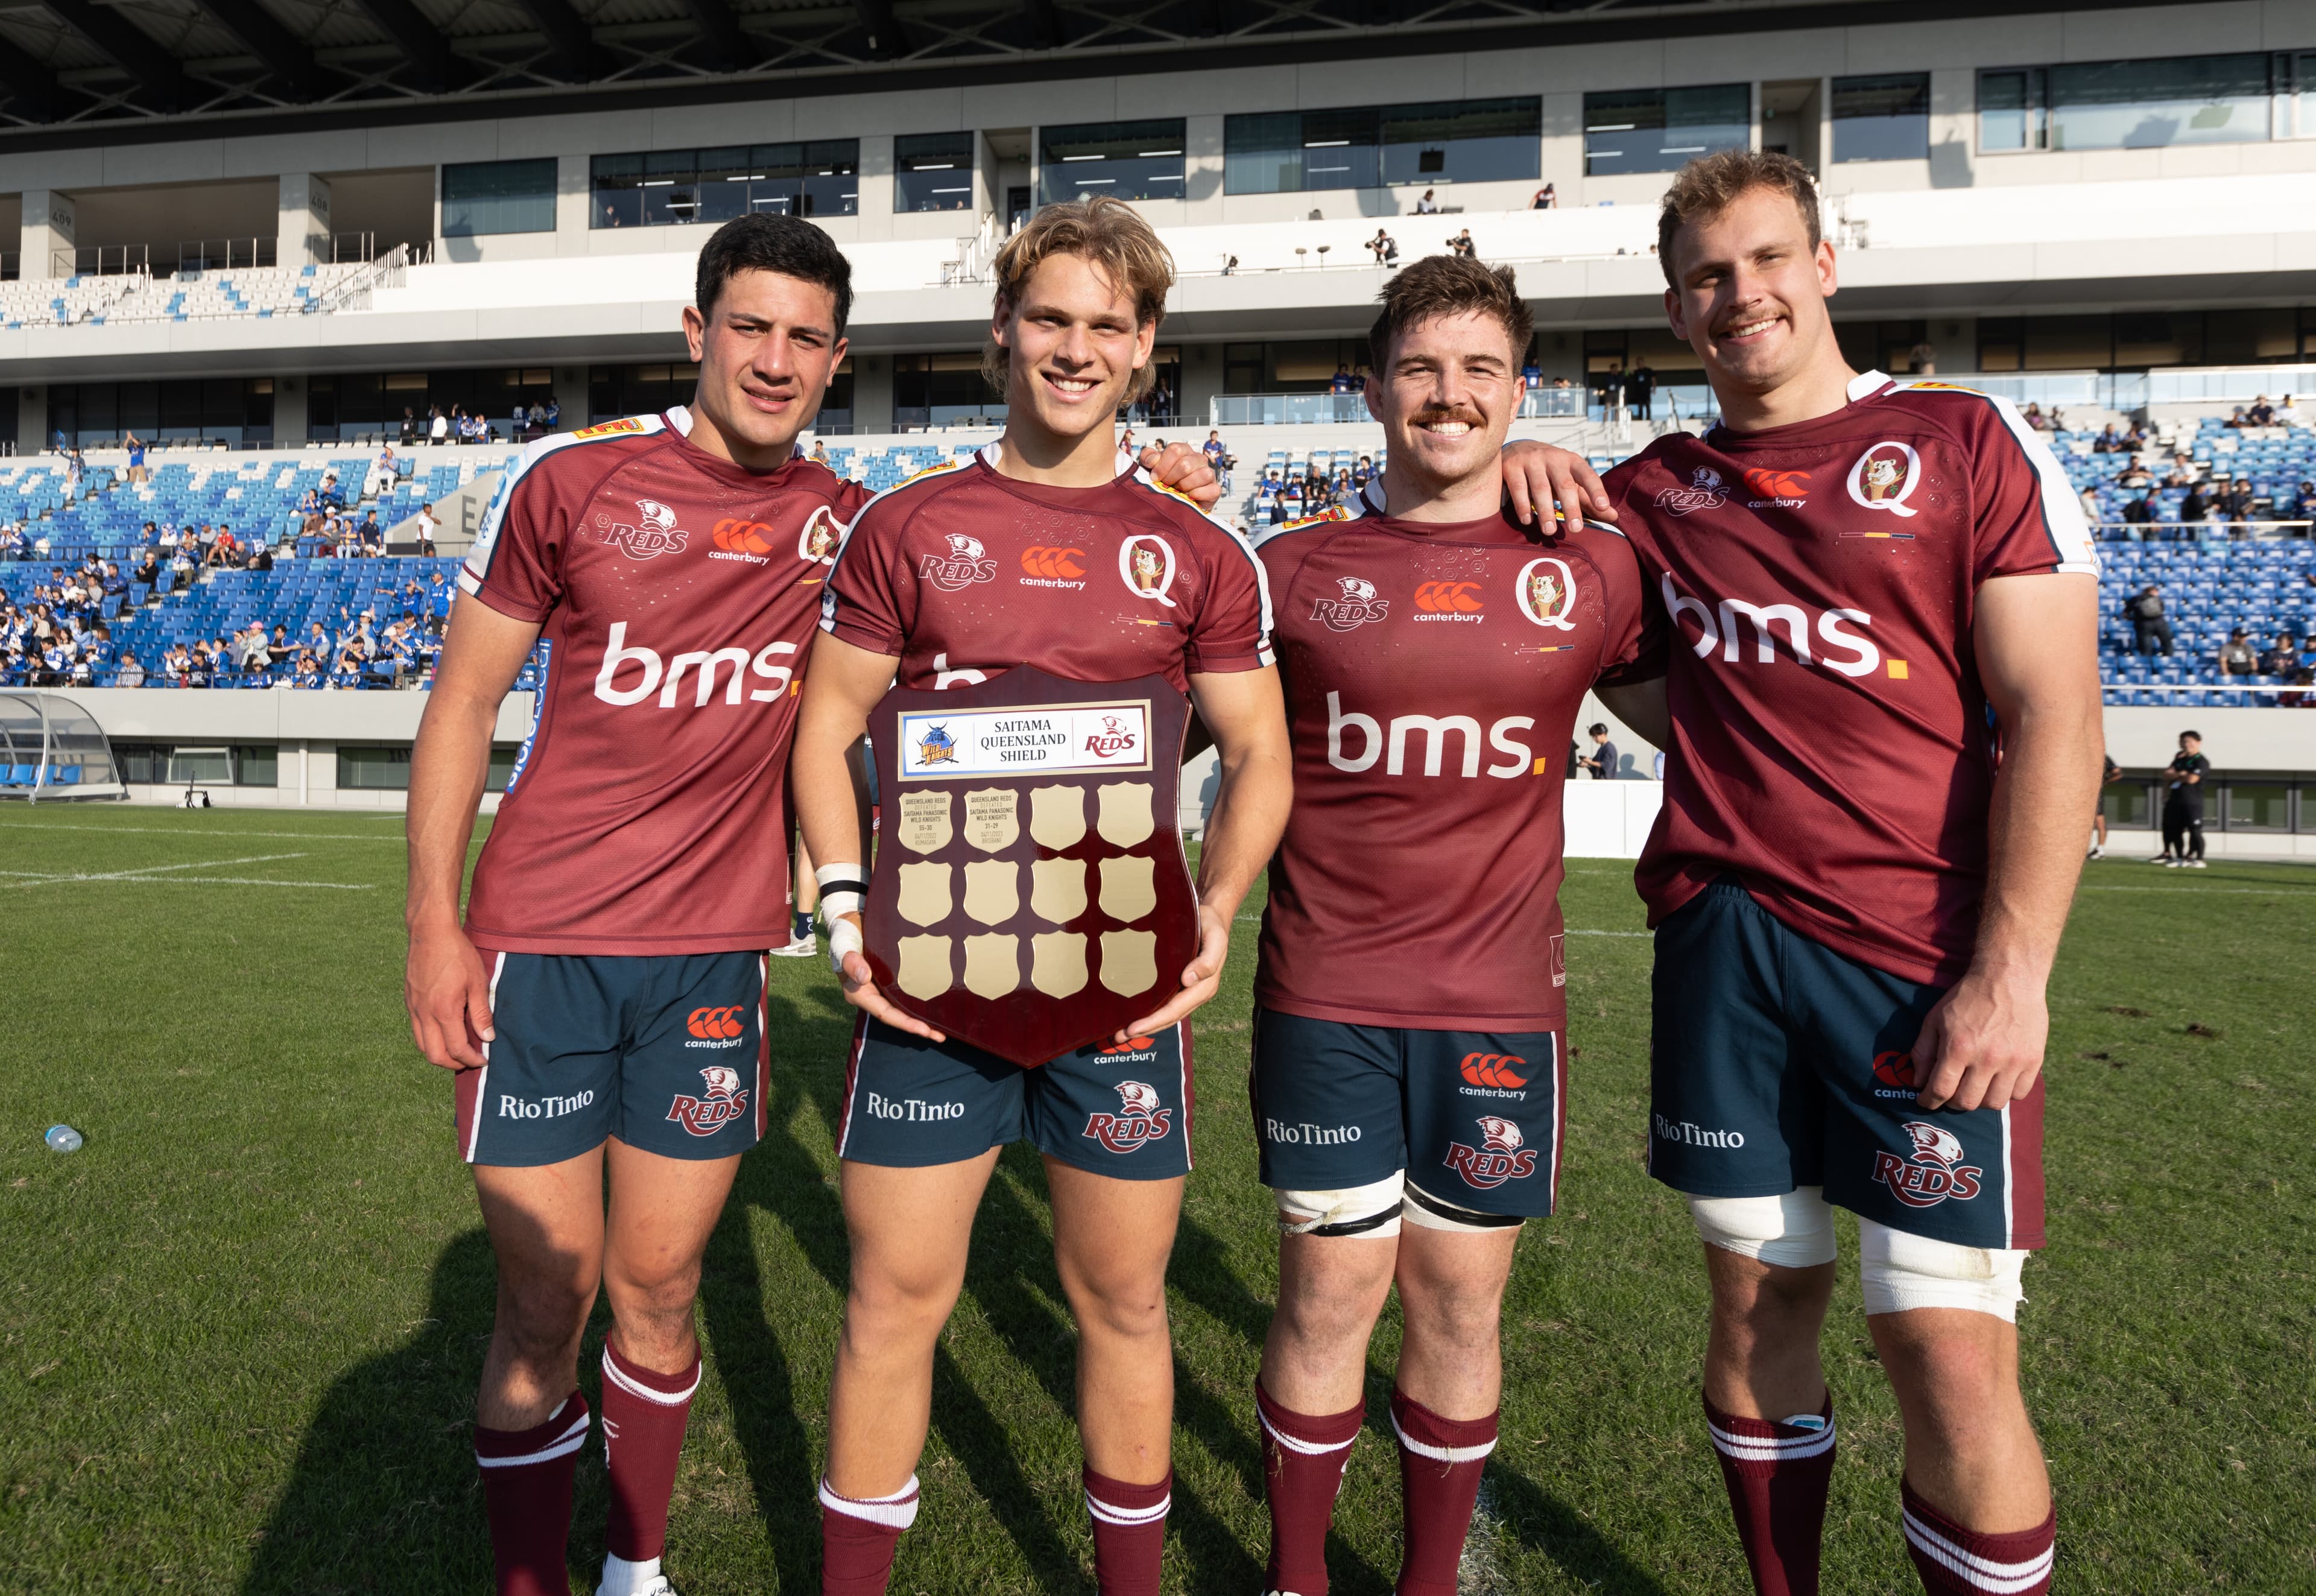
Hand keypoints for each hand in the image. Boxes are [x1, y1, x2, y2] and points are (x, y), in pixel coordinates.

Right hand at [406, 920, 493, 1068]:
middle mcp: (424, 1014)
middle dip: (453, 1064)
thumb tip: (487, 1038)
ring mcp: (413, 1008)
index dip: (471, 1060)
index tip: (483, 1060)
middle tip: (469, 1060)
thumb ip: (481, 1013)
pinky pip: (417, 1029)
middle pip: (433, 1055)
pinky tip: (445, 1030)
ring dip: (439, 1053)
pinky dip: (430, 1038)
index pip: (456, 1049)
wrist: (430, 932)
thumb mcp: (477, 982)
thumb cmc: (457, 954)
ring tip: (458, 1049)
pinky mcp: (409, 1001)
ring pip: (422, 1045)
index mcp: (443, 1011)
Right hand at [836, 941, 946, 1043]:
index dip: (905, 1023)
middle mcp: (870, 996)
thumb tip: (864, 978)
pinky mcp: (887, 982)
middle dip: (917, 1028)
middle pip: (896, 1016)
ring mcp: (879, 990)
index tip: (925, 1030)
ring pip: (901, 1009)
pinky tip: (934, 1006)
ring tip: (942, 1030)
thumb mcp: (843, 943)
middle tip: (941, 1036)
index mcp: (858, 993)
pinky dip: (918, 1004)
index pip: (884, 1014)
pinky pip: (903, 997)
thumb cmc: (844, 933)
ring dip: (920, 1019)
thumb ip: (850, 961)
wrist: (847, 923)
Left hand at [1123, 902, 1229, 1038]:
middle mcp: (1195, 993)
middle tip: (1118, 1036)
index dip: (1154, 1021)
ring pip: (1165, 1014)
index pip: (1175, 1009)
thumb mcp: (1216, 939)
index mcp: (1204, 987)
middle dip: (1144, 1029)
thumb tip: (1189, 980)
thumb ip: (1208, 960)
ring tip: (1120, 1033)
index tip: (1132, 1028)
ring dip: (1144, 1025)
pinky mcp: (1179, 985)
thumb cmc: (1211, 926)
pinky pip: (1164, 1003)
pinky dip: (1149, 1012)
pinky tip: (1133, 1014)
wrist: (1211, 916)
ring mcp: (1187, 991)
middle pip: (1168, 1017)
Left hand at [1140, 442, 1220, 508]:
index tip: (1154, 477)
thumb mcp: (1151, 469)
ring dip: (1185, 486)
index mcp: (1184, 451)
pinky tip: (1189, 498)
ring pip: (1203, 475)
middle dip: (1171, 478)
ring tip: (1178, 492)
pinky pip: (1212, 489)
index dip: (1162, 465)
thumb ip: (1148, 458)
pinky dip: (1198, 495)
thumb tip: (1152, 459)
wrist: (1175, 505)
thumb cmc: (1164, 484)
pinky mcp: (1214, 489)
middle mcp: (1198, 459)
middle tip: (1165, 486)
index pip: (1175, 449)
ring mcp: (1209, 473)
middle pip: (1186, 464)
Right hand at [1500, 440, 1615, 527]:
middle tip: (1576, 529)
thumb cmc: (1549, 471)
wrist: (1516, 448)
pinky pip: (1518, 488)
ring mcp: (1531, 461)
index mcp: (1571, 461)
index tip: (1604, 507)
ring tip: (1549, 531)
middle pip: (1564, 484)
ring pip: (1540, 488)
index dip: (1596, 490)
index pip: (1587, 475)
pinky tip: (1527, 520)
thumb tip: (1614, 517)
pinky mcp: (1511, 466)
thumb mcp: (1570, 480)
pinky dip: (1522, 506)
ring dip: (1545, 511)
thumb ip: (1588, 499)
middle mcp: (1553, 458)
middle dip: (1571, 507)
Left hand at [1909, 970, 2047, 1112]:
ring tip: (1976, 1086)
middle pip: (1967, 1102)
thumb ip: (1923, 1052)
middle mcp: (1987, 1058)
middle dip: (1953, 1102)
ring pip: (1995, 1103)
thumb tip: (1918, 1083)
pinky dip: (2007, 1092)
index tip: (1925, 1101)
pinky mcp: (2034, 1060)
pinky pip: (2020, 1093)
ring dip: (1981, 1099)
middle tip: (1951, 1092)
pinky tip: (1999, 1079)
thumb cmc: (1967, 997)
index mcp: (1959, 1047)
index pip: (1940, 1090)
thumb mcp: (1935, 1018)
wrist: (2009, 977)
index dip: (1929, 1100)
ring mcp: (2013, 1061)